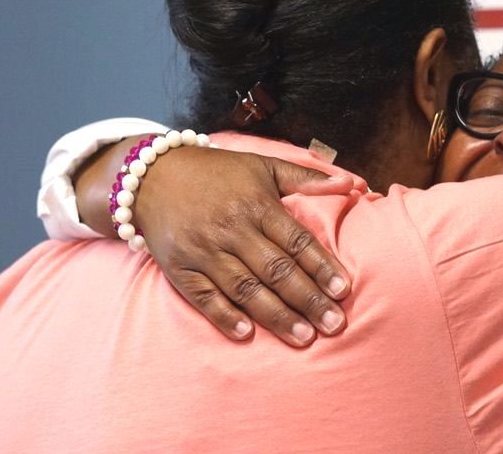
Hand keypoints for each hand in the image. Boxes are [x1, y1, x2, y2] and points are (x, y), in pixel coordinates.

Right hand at [129, 146, 355, 345]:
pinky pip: (204, 298)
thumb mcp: (263, 165)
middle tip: (335, 324)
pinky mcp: (180, 269)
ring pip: (246, 289)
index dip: (322, 267)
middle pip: (277, 270)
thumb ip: (307, 177)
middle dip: (308, 299)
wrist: (152, 176)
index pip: (297, 242)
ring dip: (276, 316)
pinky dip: (225, 317)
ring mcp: (204, 251)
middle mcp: (232, 230)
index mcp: (257, 205)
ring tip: (305, 337)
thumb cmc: (218, 172)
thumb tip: (351, 183)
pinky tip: (248, 335)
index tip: (344, 290)